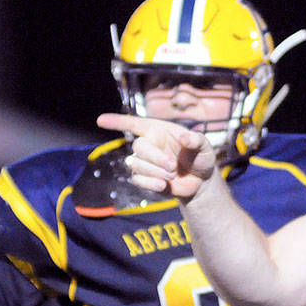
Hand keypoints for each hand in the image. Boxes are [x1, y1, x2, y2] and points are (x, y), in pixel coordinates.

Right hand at [96, 113, 217, 197]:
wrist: (201, 181)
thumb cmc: (201, 158)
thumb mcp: (205, 146)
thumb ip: (196, 140)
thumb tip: (185, 137)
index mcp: (158, 130)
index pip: (134, 124)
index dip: (117, 121)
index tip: (100, 120)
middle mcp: (148, 144)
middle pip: (138, 148)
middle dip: (155, 158)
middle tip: (173, 166)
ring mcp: (145, 162)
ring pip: (136, 165)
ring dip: (155, 171)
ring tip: (173, 174)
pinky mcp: (145, 179)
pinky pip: (137, 180)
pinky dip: (150, 183)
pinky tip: (163, 185)